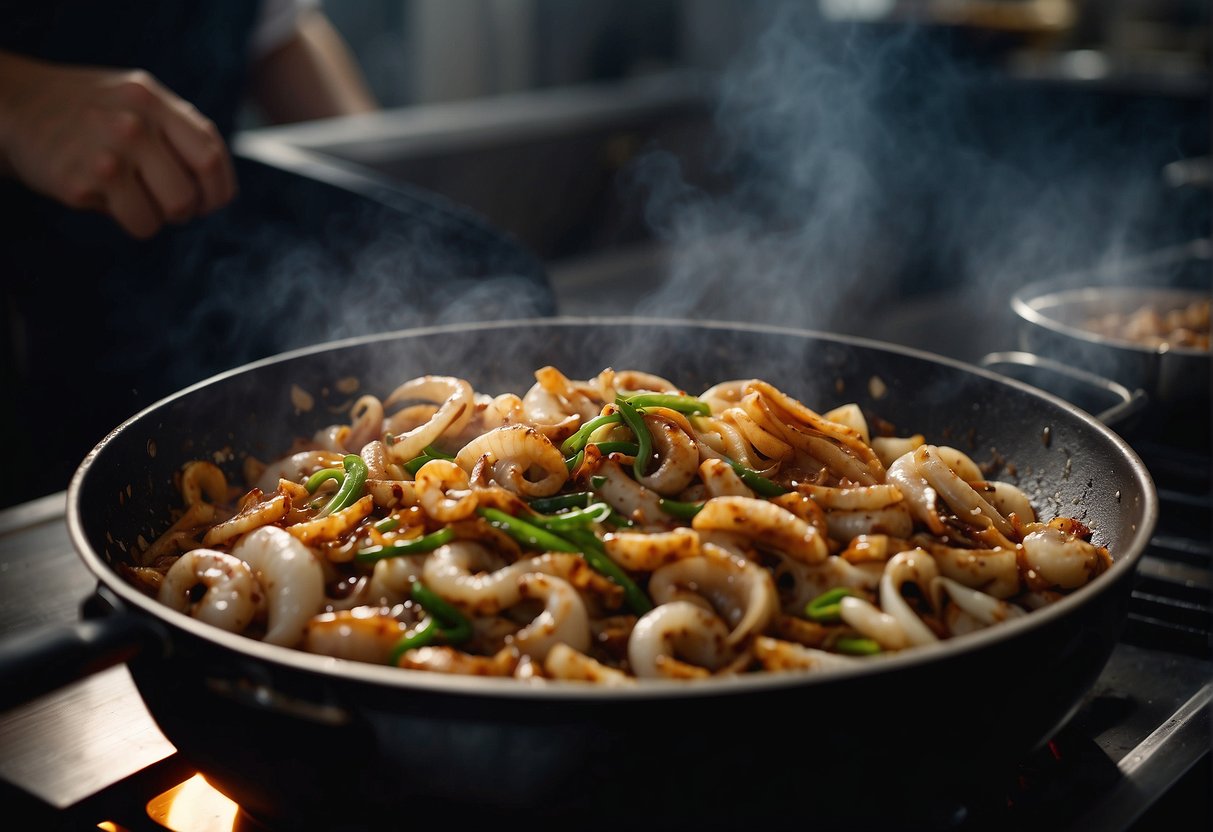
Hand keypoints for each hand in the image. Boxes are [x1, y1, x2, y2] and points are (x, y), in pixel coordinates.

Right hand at [0, 53, 237, 237]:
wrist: (14, 107)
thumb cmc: (88, 110)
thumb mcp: (136, 99)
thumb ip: (178, 127)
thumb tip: (220, 183)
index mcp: (153, 100)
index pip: (211, 155)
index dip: (219, 189)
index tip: (210, 201)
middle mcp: (133, 123)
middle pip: (194, 191)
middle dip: (189, 209)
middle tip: (169, 204)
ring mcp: (106, 153)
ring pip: (170, 213)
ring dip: (160, 217)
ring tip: (136, 199)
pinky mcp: (81, 183)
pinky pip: (138, 223)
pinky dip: (130, 220)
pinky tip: (104, 196)